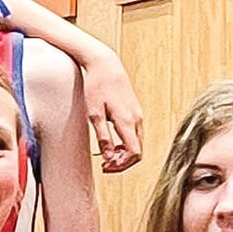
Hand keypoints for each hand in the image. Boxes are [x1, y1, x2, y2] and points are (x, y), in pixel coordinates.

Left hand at [82, 54, 143, 172]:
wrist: (105, 64)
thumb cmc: (96, 86)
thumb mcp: (94, 114)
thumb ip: (103, 136)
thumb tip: (109, 157)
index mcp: (127, 120)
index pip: (134, 153)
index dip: (121, 166)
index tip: (106, 167)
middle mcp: (137, 118)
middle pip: (138, 151)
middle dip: (123, 163)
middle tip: (104, 166)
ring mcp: (138, 114)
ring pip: (138, 143)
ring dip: (124, 154)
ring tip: (106, 157)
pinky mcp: (135, 110)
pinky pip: (135, 134)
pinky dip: (126, 144)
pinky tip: (113, 144)